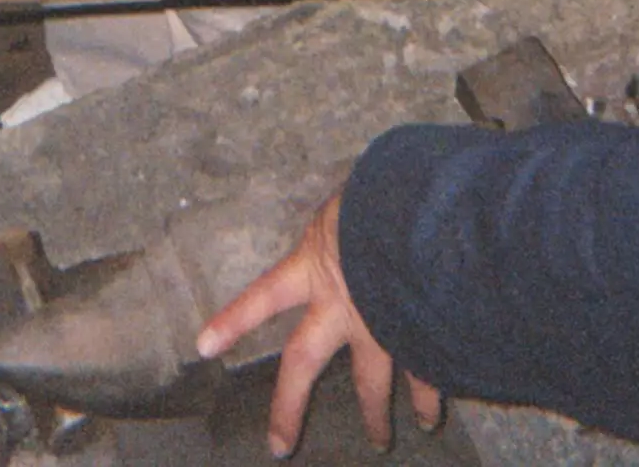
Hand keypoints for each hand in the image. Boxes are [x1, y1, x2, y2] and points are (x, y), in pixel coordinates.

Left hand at [198, 194, 440, 458]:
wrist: (427, 220)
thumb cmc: (384, 196)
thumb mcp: (349, 197)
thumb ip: (346, 213)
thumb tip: (356, 201)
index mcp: (315, 267)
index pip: (263, 296)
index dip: (234, 321)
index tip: (203, 347)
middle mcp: (341, 306)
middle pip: (304, 364)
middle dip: (290, 406)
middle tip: (279, 446)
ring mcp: (380, 325)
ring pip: (372, 382)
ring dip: (377, 413)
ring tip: (381, 439)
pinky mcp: (418, 333)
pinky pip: (426, 373)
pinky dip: (432, 393)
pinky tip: (435, 413)